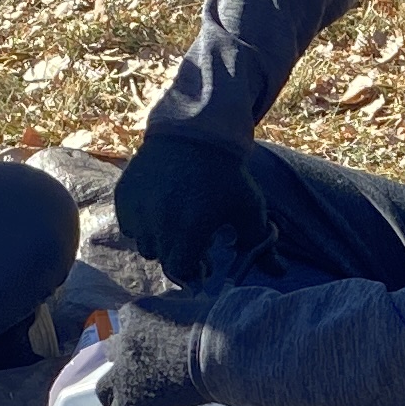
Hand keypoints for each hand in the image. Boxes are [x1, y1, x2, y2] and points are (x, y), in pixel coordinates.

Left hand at [94, 300, 208, 405]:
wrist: (220, 352)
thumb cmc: (218, 327)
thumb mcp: (195, 306)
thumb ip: (184, 309)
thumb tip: (195, 312)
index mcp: (139, 313)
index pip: (129, 321)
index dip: (139, 335)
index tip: (152, 342)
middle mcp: (126, 340)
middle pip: (114, 353)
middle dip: (124, 363)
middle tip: (140, 373)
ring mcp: (126, 372)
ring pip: (106, 387)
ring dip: (116, 395)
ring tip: (127, 404)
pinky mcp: (132, 402)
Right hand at [110, 129, 266, 283]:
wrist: (195, 132)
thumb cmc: (227, 175)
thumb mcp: (249, 209)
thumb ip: (261, 244)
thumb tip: (280, 272)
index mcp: (188, 230)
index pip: (181, 269)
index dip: (193, 269)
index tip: (205, 261)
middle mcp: (158, 223)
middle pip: (163, 258)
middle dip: (179, 253)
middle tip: (193, 238)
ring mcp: (137, 209)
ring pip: (144, 243)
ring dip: (160, 240)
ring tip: (176, 223)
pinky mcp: (124, 196)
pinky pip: (129, 224)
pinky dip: (142, 223)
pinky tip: (160, 209)